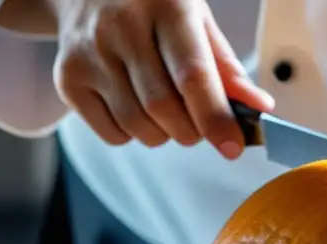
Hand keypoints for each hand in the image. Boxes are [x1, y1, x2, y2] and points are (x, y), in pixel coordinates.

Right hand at [48, 0, 274, 157]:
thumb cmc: (153, 9)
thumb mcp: (197, 21)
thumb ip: (226, 67)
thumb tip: (259, 109)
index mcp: (166, 7)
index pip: (192, 75)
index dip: (215, 118)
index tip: (233, 147)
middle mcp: (122, 26)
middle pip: (164, 108)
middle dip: (191, 131)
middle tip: (199, 123)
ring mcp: (89, 52)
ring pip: (138, 126)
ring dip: (164, 135)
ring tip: (166, 112)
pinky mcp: (67, 78)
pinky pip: (113, 134)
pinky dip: (134, 136)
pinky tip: (136, 108)